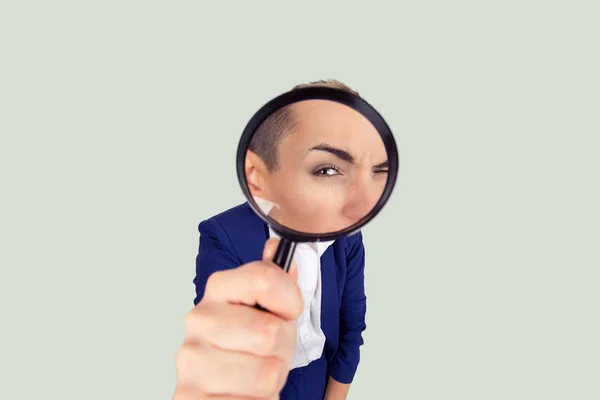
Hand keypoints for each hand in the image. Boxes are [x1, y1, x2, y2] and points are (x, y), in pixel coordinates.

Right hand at [173, 238, 302, 399]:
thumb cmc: (251, 348)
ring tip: (256, 377)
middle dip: (282, 350)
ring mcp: (190, 361)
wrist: (228, 391)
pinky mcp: (188, 399)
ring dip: (271, 381)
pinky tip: (243, 394)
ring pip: (265, 373)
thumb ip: (275, 279)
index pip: (265, 278)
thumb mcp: (272, 311)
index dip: (290, 300)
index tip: (287, 312)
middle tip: (269, 353)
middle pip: (270, 331)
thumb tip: (276, 247)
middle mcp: (197, 320)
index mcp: (218, 290)